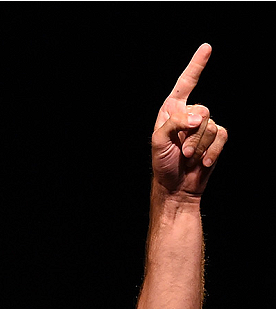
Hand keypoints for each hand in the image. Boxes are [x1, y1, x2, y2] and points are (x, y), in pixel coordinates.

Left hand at [152, 44, 226, 195]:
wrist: (175, 187)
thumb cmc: (162, 164)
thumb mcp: (159, 141)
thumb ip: (175, 122)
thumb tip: (199, 118)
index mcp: (172, 110)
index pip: (186, 83)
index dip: (196, 65)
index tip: (207, 48)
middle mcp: (189, 115)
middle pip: (203, 111)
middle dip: (192, 135)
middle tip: (181, 152)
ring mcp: (204, 128)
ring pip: (212, 126)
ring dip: (199, 147)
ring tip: (188, 158)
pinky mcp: (215, 140)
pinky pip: (222, 137)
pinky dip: (213, 151)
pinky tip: (204, 163)